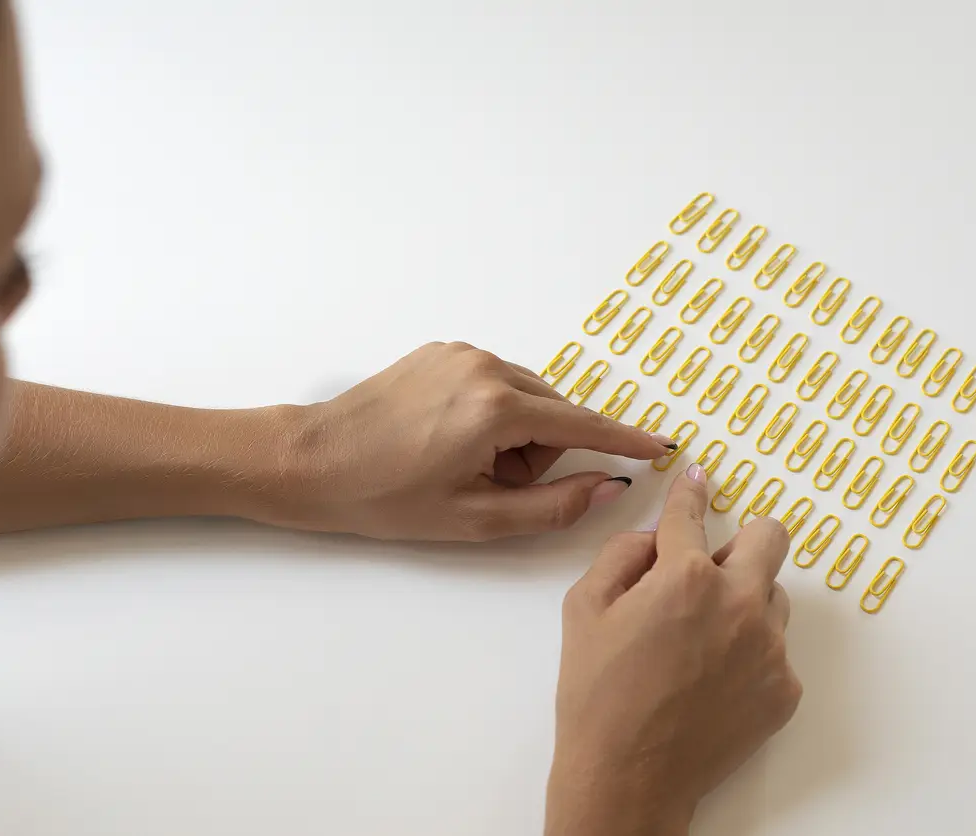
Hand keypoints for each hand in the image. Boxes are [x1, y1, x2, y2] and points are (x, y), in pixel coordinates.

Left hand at [236, 342, 674, 540]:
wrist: (310, 461)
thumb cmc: (385, 498)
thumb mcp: (474, 519)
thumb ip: (551, 506)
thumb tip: (608, 487)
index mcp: (495, 408)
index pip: (582, 425)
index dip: (626, 439)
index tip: (664, 444)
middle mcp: (485, 366)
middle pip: (554, 412)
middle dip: (538, 454)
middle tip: (489, 486)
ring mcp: (461, 353)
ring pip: (526, 397)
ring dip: (515, 435)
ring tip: (464, 465)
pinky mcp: (441, 350)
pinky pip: (495, 382)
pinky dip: (491, 414)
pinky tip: (449, 439)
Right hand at [545, 463, 801, 835]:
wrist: (628, 778)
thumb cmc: (596, 695)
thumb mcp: (583, 609)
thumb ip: (620, 555)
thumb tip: (653, 540)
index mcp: (685, 577)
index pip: (691, 514)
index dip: (690, 491)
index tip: (698, 478)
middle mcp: (739, 603)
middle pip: (770, 538)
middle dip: (744, 539)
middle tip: (712, 566)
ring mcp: (769, 649)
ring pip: (773, 596)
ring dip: (744, 601)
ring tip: (700, 641)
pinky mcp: (784, 689)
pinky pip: (775, 650)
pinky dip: (748, 654)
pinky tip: (711, 681)